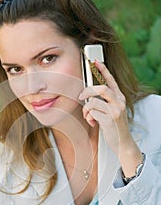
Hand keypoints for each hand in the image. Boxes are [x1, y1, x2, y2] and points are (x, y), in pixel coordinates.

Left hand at [78, 60, 142, 175]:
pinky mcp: (110, 120)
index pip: (111, 80)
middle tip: (80, 96)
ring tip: (87, 115)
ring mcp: (115, 111)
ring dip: (86, 109)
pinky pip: (92, 113)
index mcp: (119, 98)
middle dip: (87, 91)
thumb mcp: (111, 111)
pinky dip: (88, 117)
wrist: (123, 143)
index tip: (95, 61)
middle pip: (101, 88)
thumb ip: (103, 102)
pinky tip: (92, 122)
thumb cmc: (114, 126)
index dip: (103, 70)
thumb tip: (88, 95)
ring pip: (93, 102)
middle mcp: (119, 102)